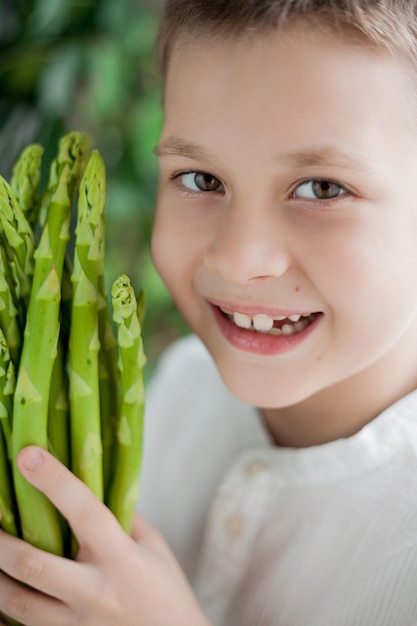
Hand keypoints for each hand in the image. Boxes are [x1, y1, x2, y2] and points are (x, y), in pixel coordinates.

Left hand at [0, 446, 210, 625]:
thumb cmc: (167, 593)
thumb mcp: (154, 547)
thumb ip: (124, 518)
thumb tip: (92, 487)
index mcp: (122, 558)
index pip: (85, 510)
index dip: (55, 481)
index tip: (29, 455)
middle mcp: (95, 591)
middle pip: (33, 563)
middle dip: (0, 540)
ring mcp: (77, 623)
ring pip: (17, 602)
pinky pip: (25, 625)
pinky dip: (6, 607)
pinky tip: (4, 585)